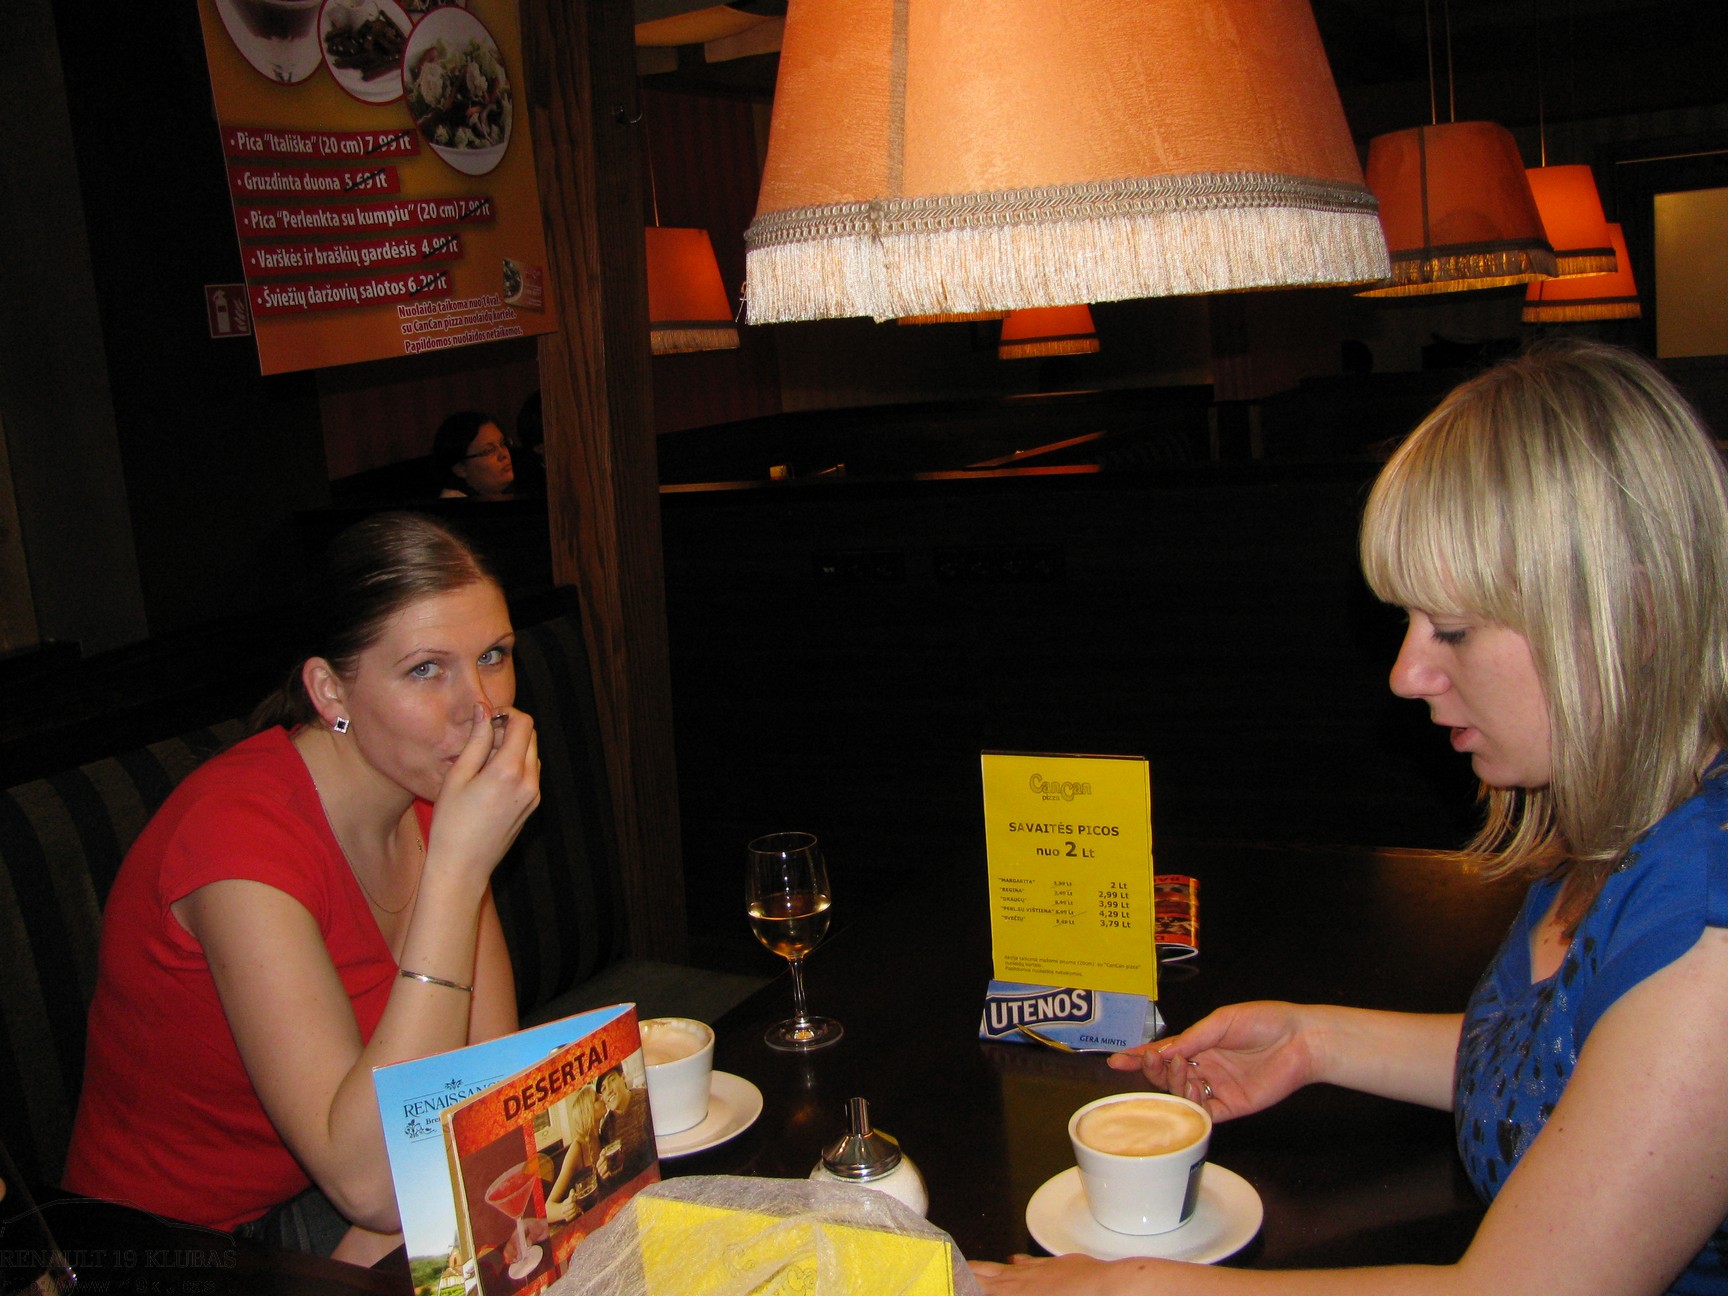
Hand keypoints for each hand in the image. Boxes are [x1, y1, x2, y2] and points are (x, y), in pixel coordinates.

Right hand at [426, 704, 540, 884]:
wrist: (462, 867)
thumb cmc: (451, 823)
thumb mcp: (457, 777)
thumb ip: (476, 741)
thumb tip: (483, 711)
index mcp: (509, 770)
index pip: (524, 724)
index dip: (506, 714)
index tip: (486, 720)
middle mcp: (529, 782)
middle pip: (531, 737)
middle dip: (509, 731)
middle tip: (480, 742)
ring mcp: (534, 796)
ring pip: (532, 756)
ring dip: (513, 749)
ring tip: (482, 764)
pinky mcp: (532, 807)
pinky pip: (530, 775)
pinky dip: (516, 767)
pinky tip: (490, 781)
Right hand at [971, 1254, 1169, 1294]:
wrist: (1113, 1290)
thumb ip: (1012, 1291)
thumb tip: (1009, 1266)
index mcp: (1014, 1295)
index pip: (979, 1287)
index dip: (962, 1282)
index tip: (949, 1280)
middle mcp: (1022, 1281)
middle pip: (986, 1275)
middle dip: (967, 1274)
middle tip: (953, 1270)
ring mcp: (1040, 1271)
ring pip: (1005, 1267)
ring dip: (986, 1268)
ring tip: (972, 1267)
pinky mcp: (1059, 1266)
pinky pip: (1030, 1263)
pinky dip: (1017, 1264)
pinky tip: (1014, 1262)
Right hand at [1108, 1000, 1316, 1121]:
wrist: (1300, 1040)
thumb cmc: (1264, 1022)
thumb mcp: (1222, 1021)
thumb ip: (1193, 1038)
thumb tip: (1163, 1051)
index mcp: (1201, 1045)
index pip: (1164, 1053)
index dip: (1139, 1057)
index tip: (1116, 1060)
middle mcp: (1205, 1068)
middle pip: (1167, 1076)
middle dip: (1154, 1069)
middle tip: (1155, 1060)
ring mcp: (1217, 1088)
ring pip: (1181, 1095)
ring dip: (1173, 1083)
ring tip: (1183, 1069)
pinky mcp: (1232, 1106)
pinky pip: (1203, 1113)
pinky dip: (1190, 1106)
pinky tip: (1189, 1092)